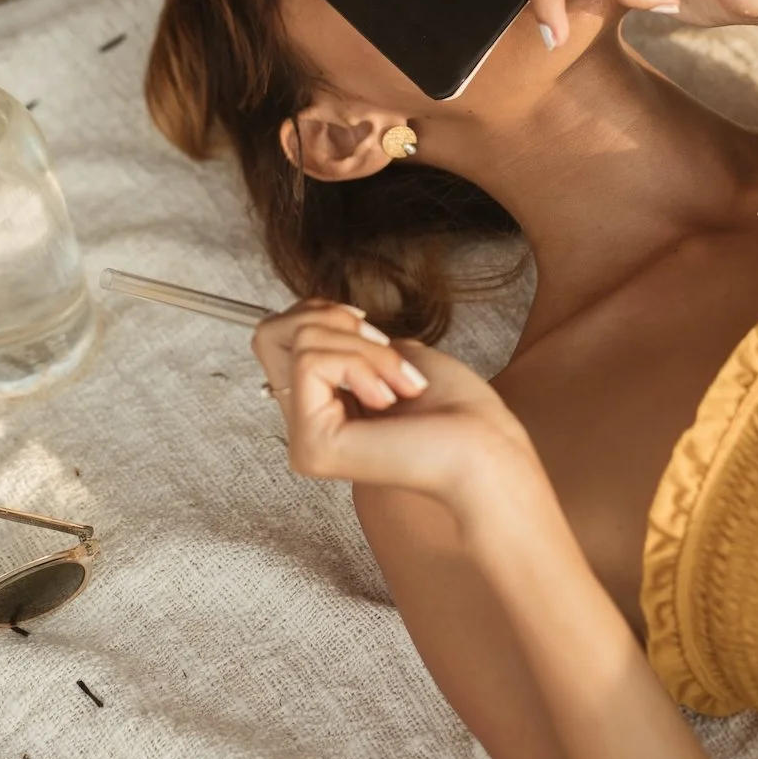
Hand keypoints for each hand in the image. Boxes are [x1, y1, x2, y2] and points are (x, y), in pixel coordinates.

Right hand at [252, 300, 545, 533]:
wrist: (485, 446)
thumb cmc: (455, 407)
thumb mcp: (387, 351)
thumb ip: (341, 337)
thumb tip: (308, 315)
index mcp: (320, 406)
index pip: (277, 336)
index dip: (318, 311)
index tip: (368, 323)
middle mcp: (304, 426)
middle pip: (272, 332)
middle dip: (336, 320)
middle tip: (383, 348)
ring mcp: (304, 440)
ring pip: (301, 342)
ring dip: (365, 348)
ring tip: (400, 384)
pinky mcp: (311, 444)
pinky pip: (312, 363)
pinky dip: (362, 363)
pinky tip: (389, 399)